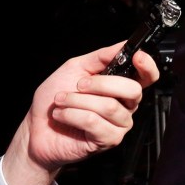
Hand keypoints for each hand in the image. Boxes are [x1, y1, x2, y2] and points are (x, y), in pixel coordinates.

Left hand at [1, 42, 159, 184]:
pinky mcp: (109, 140)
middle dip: (101, 84)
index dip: (147, 66)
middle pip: (133, 90)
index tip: (137, 56)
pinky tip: (63, 115)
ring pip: (109, 106)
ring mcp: (119, 124)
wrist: (37, 129)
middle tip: (79, 85)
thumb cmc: (55, 100)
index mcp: (121, 87)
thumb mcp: (75, 68)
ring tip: (61, 101)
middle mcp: (126, 106)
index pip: (147, 77)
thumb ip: (100, 57)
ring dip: (77, 100)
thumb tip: (122, 45)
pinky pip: (94, 122)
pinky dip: (72, 115)